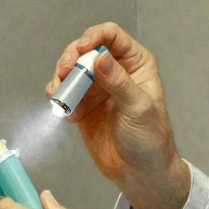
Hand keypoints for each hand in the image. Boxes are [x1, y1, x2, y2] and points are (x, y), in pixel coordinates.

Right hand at [47, 23, 189, 208]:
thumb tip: (100, 57)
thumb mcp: (138, 109)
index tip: (82, 49)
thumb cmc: (150, 139)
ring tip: (58, 94)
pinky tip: (62, 110)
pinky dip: (59, 97)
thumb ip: (119, 83)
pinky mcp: (82, 106)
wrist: (139, 173)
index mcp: (135, 63)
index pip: (112, 36)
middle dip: (71, 58)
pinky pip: (65, 93)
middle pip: (85, 50)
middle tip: (63, 73)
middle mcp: (114, 70)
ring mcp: (97, 88)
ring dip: (61, 78)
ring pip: (72, 70)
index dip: (94, 36)